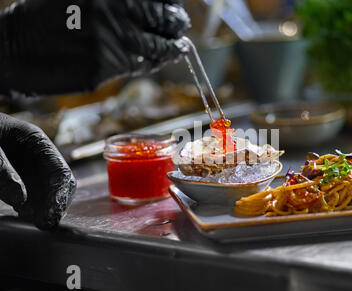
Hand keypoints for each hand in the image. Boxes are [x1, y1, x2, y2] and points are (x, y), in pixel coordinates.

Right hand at [0, 0, 189, 95]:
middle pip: (163, 19)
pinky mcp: (104, 68)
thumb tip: (155, 3)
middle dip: (176, 23)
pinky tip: (156, 59)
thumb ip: (117, 0)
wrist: (14, 48)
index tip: (175, 6)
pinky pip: (139, 67)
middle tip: (180, 26)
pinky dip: (152, 63)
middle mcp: (113, 12)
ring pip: (156, 47)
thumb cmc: (45, 16)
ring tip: (179, 46)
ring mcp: (110, 42)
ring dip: (172, 47)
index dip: (171, 3)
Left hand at [0, 113, 75, 229]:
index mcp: (35, 141)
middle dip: (57, 204)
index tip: (52, 213)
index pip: (60, 170)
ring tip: (37, 223)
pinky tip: (23, 217)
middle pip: (60, 183)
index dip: (60, 193)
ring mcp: (26, 168)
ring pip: (47, 192)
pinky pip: (29, 197)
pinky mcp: (14, 180)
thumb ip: (2, 169)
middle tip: (46, 224)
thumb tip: (19, 199)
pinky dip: (29, 209)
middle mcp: (36, 156)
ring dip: (45, 209)